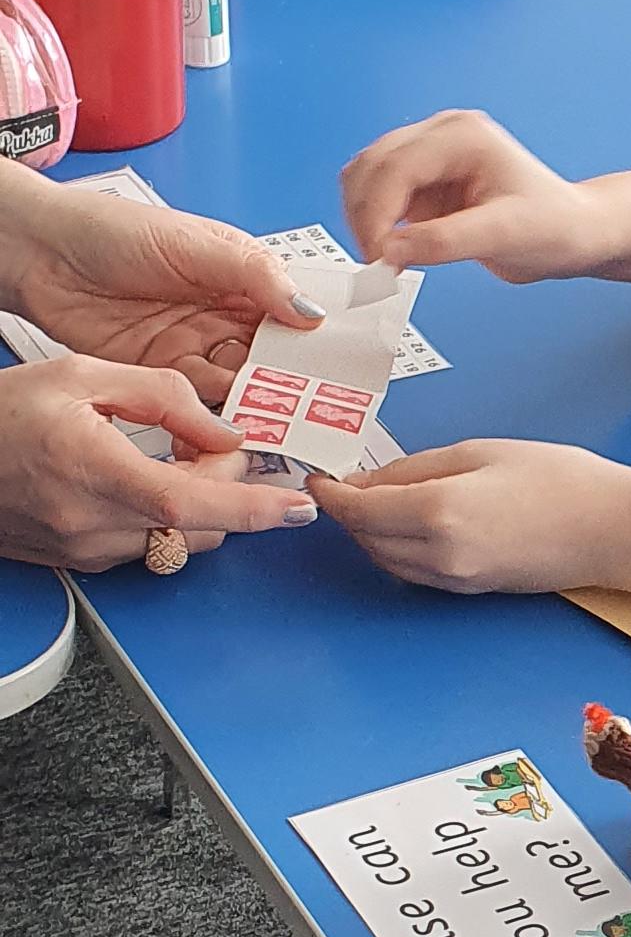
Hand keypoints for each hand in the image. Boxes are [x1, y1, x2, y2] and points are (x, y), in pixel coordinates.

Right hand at [0, 357, 319, 570]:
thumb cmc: (1, 414)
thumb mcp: (80, 374)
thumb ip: (161, 395)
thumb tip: (220, 426)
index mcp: (94, 470)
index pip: (191, 503)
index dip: (253, 508)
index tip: (296, 507)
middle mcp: (92, 523)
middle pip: (198, 527)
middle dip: (228, 490)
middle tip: (216, 444)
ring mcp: (86, 550)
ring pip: (177, 541)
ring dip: (196, 505)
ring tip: (174, 456)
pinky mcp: (82, 562)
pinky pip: (146, 546)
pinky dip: (163, 517)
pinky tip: (144, 478)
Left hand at [2, 176, 322, 397]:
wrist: (42, 254)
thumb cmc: (113, 229)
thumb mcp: (196, 243)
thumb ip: (255, 276)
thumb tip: (310, 311)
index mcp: (240, 274)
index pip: (293, 309)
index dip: (318, 335)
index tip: (345, 360)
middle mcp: (222, 312)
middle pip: (273, 353)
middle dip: (296, 376)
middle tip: (321, 401)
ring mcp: (193, 344)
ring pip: (242, 380)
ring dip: (261, 398)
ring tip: (285, 417)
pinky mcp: (162, 372)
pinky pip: (202, 398)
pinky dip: (222, 412)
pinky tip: (239, 421)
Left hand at [310, 439, 622, 592]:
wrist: (611, 529)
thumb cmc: (557, 480)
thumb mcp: (478, 453)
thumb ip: (414, 468)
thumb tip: (368, 481)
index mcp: (438, 514)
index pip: (360, 510)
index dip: (332, 494)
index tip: (318, 476)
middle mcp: (439, 556)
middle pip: (366, 539)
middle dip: (347, 512)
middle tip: (342, 481)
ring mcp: (454, 580)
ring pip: (385, 560)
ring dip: (368, 533)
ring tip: (371, 499)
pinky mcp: (468, 590)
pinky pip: (411, 571)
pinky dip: (394, 548)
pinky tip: (403, 523)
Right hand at [340, 112, 595, 282]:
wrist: (572, 234)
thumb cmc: (554, 226)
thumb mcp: (503, 236)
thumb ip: (444, 241)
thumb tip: (389, 250)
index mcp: (462, 135)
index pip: (395, 166)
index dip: (376, 213)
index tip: (377, 256)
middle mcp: (441, 136)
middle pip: (371, 166)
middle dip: (365, 217)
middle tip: (376, 265)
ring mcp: (429, 158)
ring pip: (366, 179)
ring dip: (365, 219)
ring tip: (384, 261)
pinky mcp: (423, 184)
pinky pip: (379, 199)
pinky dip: (375, 225)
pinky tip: (392, 253)